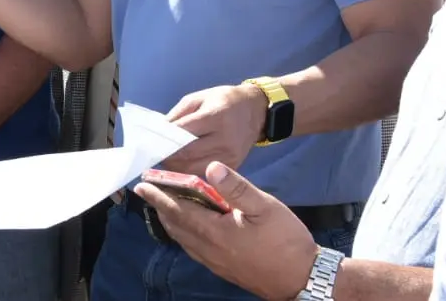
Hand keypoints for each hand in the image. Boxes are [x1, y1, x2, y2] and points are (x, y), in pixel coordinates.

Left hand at [134, 162, 317, 300]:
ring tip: (163, 205)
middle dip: (159, 206)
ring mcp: (214, 261)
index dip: (158, 195)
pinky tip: (189, 227)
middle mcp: (208, 248)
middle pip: (175, 224)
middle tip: (148, 190)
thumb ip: (236, 187)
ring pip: (182, 238)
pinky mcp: (222, 268)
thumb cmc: (286, 241)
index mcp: (214, 231)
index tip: (142, 183)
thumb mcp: (265, 207)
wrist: (303, 280)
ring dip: (170, 220)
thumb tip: (210, 166)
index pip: (176, 209)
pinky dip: (183, 233)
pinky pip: (193, 248)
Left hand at [161, 84, 267, 175]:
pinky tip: (180, 165)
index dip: (163, 139)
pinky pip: (204, 174)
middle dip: (166, 155)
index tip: (147, 142)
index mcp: (216, 117)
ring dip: (174, 167)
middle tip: (151, 154)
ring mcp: (231, 157)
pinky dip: (188, 171)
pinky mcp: (233, 167)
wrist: (256, 110)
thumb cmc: (222, 100)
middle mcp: (225, 140)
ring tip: (164, 160)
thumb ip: (177, 116)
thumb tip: (158, 133)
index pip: (183, 133)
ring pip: (193, 169)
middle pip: (186, 155)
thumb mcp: (197, 99)